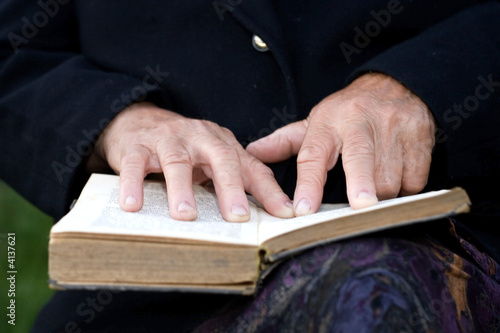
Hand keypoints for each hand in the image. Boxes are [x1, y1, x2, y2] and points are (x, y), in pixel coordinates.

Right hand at [86, 102, 292, 221]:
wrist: (138, 120)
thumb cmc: (184, 148)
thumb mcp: (213, 160)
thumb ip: (238, 180)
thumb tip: (271, 213)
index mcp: (222, 143)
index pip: (250, 167)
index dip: (268, 191)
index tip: (285, 214)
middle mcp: (199, 138)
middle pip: (220, 158)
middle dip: (230, 188)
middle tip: (238, 217)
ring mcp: (167, 140)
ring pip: (177, 161)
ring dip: (182, 189)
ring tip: (186, 216)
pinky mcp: (136, 147)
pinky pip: (134, 165)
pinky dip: (133, 184)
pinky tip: (133, 205)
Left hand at [246, 72, 435, 214]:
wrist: (395, 84)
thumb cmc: (347, 111)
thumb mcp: (314, 121)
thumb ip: (284, 141)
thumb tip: (252, 153)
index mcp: (328, 123)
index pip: (313, 155)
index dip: (309, 184)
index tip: (304, 210)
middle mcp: (360, 123)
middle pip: (361, 160)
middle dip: (362, 184)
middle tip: (361, 207)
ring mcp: (393, 128)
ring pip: (390, 176)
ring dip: (382, 195)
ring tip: (374, 193)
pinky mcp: (421, 136)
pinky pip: (415, 177)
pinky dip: (406, 189)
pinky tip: (397, 182)